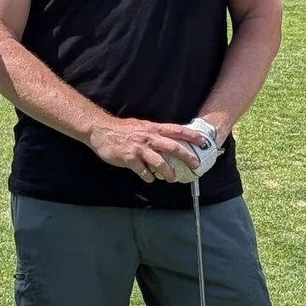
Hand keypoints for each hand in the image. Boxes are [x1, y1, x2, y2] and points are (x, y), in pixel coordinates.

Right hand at [86, 117, 206, 182]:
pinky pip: (143, 172)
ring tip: (173, 179)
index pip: (177, 130)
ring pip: (160, 163)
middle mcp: (149, 138)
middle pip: (173, 147)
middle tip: (196, 165)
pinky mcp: (130, 160)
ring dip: (168, 172)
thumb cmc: (122, 129)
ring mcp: (139, 149)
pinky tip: (150, 178)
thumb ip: (155, 133)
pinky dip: (148, 177)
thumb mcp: (142, 126)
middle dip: (187, 157)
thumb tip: (169, 139)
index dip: (192, 136)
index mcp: (153, 128)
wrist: (101, 131)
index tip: (204, 142)